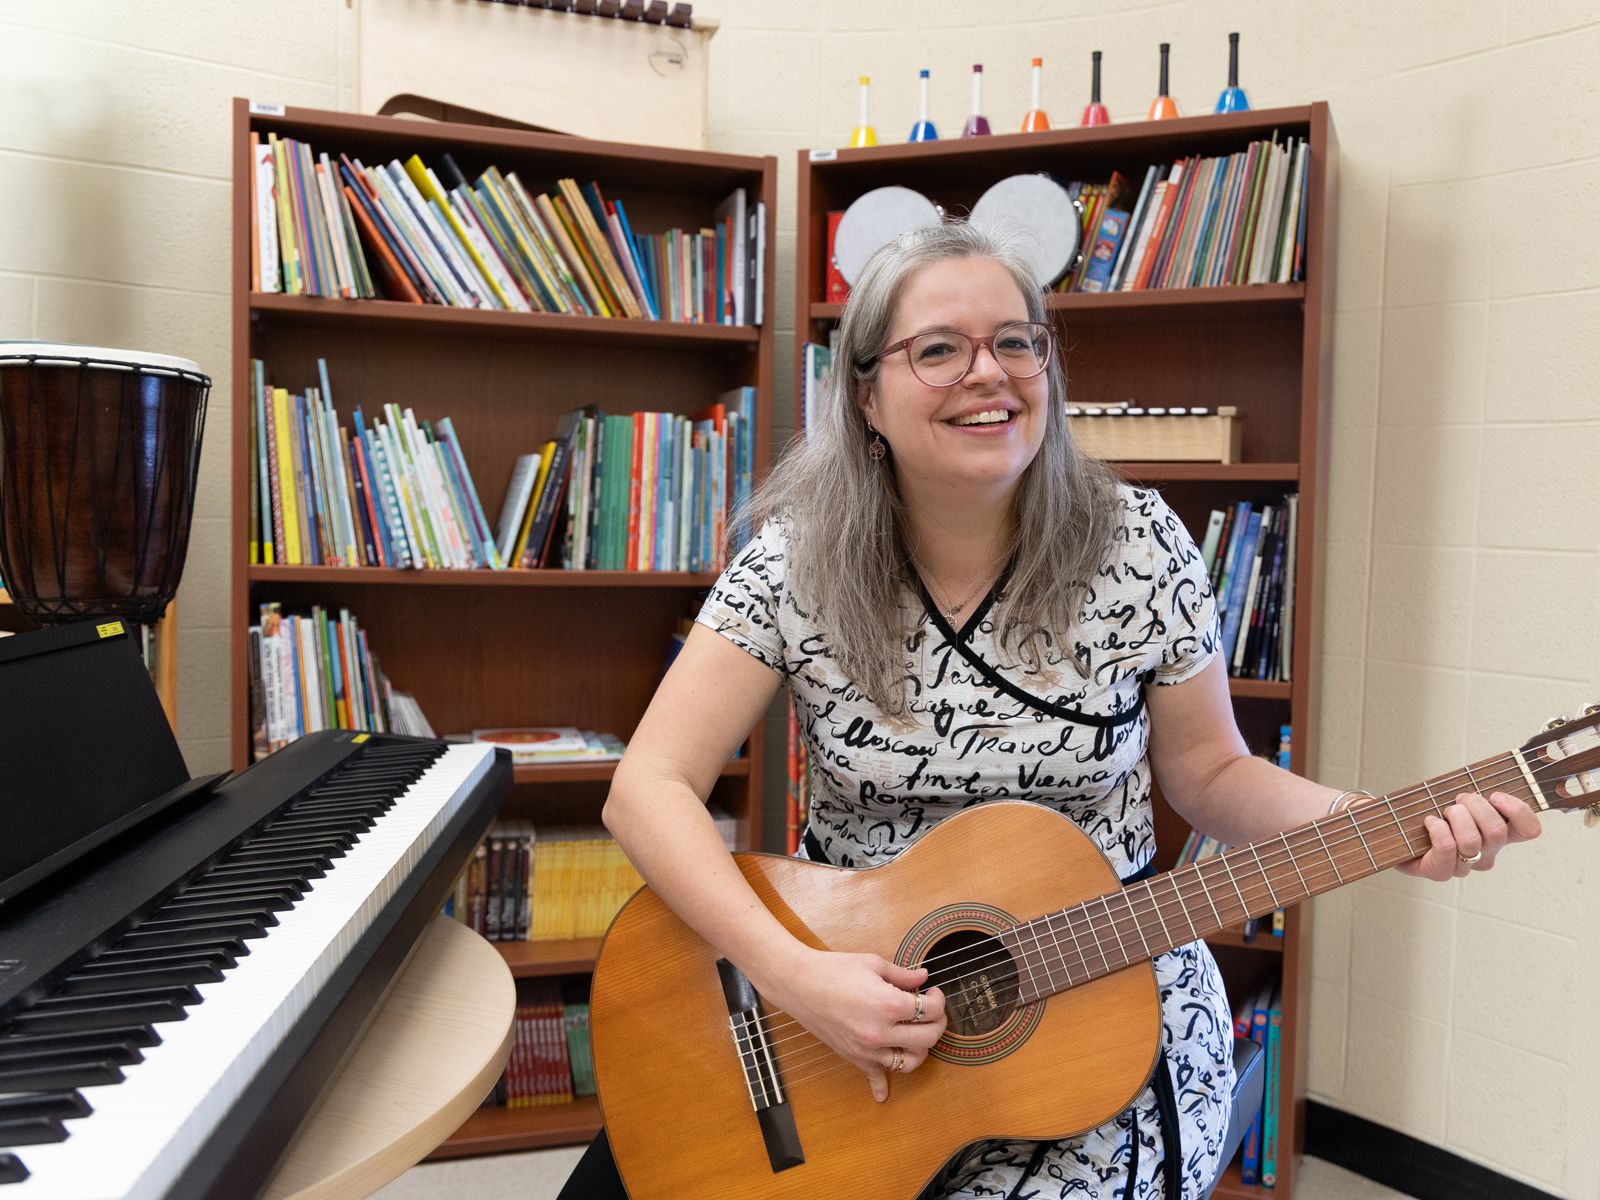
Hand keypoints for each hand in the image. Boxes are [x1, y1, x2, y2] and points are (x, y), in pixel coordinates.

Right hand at [755, 947, 946, 1102]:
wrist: (798, 983)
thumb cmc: (833, 969)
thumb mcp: (873, 964)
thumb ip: (902, 975)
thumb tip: (922, 978)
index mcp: (888, 1004)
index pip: (930, 1010)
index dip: (938, 1000)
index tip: (934, 993)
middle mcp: (881, 1031)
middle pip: (927, 1038)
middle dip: (938, 1023)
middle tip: (934, 1012)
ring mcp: (867, 1048)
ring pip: (909, 1062)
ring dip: (921, 1050)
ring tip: (917, 1035)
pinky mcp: (854, 1056)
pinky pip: (873, 1076)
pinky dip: (880, 1087)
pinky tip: (884, 1094)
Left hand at [1392, 790, 1541, 880]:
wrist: (1397, 832)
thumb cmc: (1431, 808)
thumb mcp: (1458, 793)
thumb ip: (1479, 786)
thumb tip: (1501, 766)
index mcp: (1499, 835)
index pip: (1530, 830)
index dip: (1518, 810)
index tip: (1495, 795)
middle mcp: (1487, 853)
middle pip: (1496, 830)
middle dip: (1473, 805)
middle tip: (1457, 799)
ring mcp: (1465, 865)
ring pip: (1472, 840)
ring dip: (1454, 816)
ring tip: (1442, 811)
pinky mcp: (1441, 872)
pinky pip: (1448, 848)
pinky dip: (1437, 829)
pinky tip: (1429, 822)